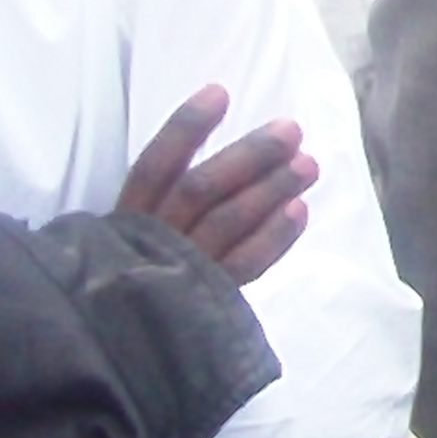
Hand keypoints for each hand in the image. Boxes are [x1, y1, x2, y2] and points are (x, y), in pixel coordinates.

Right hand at [114, 84, 315, 284]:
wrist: (126, 345)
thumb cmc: (142, 272)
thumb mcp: (134, 236)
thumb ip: (165, 200)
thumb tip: (230, 151)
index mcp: (127, 220)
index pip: (155, 167)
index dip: (185, 128)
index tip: (219, 92)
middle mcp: (152, 242)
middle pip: (201, 190)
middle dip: (249, 156)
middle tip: (291, 130)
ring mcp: (181, 273)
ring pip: (229, 223)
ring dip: (272, 189)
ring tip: (308, 165)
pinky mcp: (209, 301)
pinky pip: (247, 264)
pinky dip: (276, 236)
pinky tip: (300, 210)